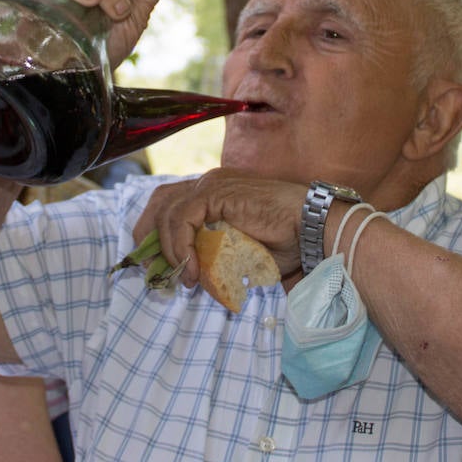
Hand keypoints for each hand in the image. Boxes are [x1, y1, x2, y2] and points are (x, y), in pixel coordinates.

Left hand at [135, 168, 308, 285]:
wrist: (312, 228)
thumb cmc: (286, 243)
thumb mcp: (239, 253)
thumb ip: (213, 257)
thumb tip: (191, 277)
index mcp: (214, 193)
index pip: (170, 203)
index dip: (156, 231)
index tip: (156, 264)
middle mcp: (209, 183)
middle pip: (161, 201)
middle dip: (149, 235)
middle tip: (154, 269)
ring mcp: (211, 184)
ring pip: (168, 211)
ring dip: (169, 249)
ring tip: (186, 277)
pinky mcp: (216, 191)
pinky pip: (182, 217)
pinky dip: (180, 244)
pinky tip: (192, 267)